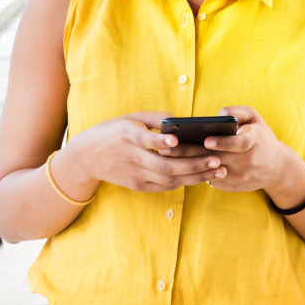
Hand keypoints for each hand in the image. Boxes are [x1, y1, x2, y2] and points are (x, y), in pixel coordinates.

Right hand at [67, 112, 225, 194]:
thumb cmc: (113, 132)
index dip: (160, 142)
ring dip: (196, 177)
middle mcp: (132, 158)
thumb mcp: (129, 118)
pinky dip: (184, 181)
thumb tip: (180, 121)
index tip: (177, 141)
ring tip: (217, 170)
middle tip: (217, 160)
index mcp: (128, 136)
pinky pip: (165, 186)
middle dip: (194, 165)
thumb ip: (154, 118)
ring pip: (169, 180)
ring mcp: (135, 175)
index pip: (145, 140)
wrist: (86, 158)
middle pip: (166, 166)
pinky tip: (202, 176)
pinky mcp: (137, 186)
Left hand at [159, 107, 302, 199]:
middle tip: (168, 147)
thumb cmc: (260, 137)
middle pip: (217, 157)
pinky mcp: (234, 187)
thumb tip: (219, 114)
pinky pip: (212, 180)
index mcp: (254, 141)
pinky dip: (197, 172)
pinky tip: (179, 165)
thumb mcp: (255, 118)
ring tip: (169, 156)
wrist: (276, 168)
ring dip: (189, 164)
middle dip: (191, 152)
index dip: (223, 142)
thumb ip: (238, 112)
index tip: (206, 140)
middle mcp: (248, 161)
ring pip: (211, 171)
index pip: (239, 143)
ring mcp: (241, 176)